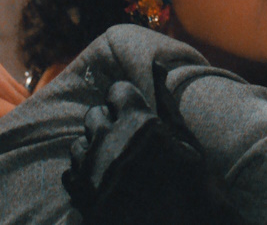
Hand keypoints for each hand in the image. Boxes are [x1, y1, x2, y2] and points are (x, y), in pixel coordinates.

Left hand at [62, 65, 245, 224]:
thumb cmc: (195, 183)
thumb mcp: (185, 138)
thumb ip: (165, 100)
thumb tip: (157, 64)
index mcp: (139, 124)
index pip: (117, 91)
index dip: (127, 102)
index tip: (135, 115)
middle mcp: (112, 144)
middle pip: (94, 116)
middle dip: (108, 123)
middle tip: (127, 141)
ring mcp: (96, 174)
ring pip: (79, 146)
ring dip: (94, 150)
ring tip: (116, 164)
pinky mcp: (86, 201)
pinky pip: (71, 176)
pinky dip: (84, 177)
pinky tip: (105, 184)